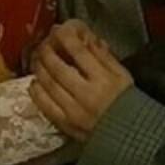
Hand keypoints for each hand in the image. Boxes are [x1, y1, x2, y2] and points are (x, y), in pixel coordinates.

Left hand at [30, 22, 131, 141]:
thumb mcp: (122, 74)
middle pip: (57, 66)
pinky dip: (36, 91)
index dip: (65, 36)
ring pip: (48, 84)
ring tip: (38, 59)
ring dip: (38, 68)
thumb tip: (84, 37)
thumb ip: (103, 55)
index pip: (77, 51)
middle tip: (43, 44)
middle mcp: (86, 93)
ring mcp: (74, 110)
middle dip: (46, 50)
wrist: (128, 135)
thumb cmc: (125, 101)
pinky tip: (36, 82)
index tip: (60, 29)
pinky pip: (44, 105)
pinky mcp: (65, 124)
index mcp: (103, 78)